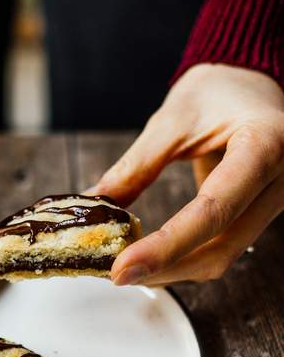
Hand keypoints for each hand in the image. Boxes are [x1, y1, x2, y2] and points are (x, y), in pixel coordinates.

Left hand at [93, 64, 283, 285]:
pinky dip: (186, 254)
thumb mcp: (171, 121)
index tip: (122, 267)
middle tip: (115, 274)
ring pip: (225, 253)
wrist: (250, 82)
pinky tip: (151, 256)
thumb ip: (136, 167)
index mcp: (266, 145)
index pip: (214, 210)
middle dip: (166, 267)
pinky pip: (225, 243)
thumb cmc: (215, 92)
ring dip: (173, 267)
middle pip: (223, 245)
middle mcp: (283, 178)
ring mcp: (278, 198)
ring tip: (127, 266)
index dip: (165, 246)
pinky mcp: (263, 210)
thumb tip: (93, 205)